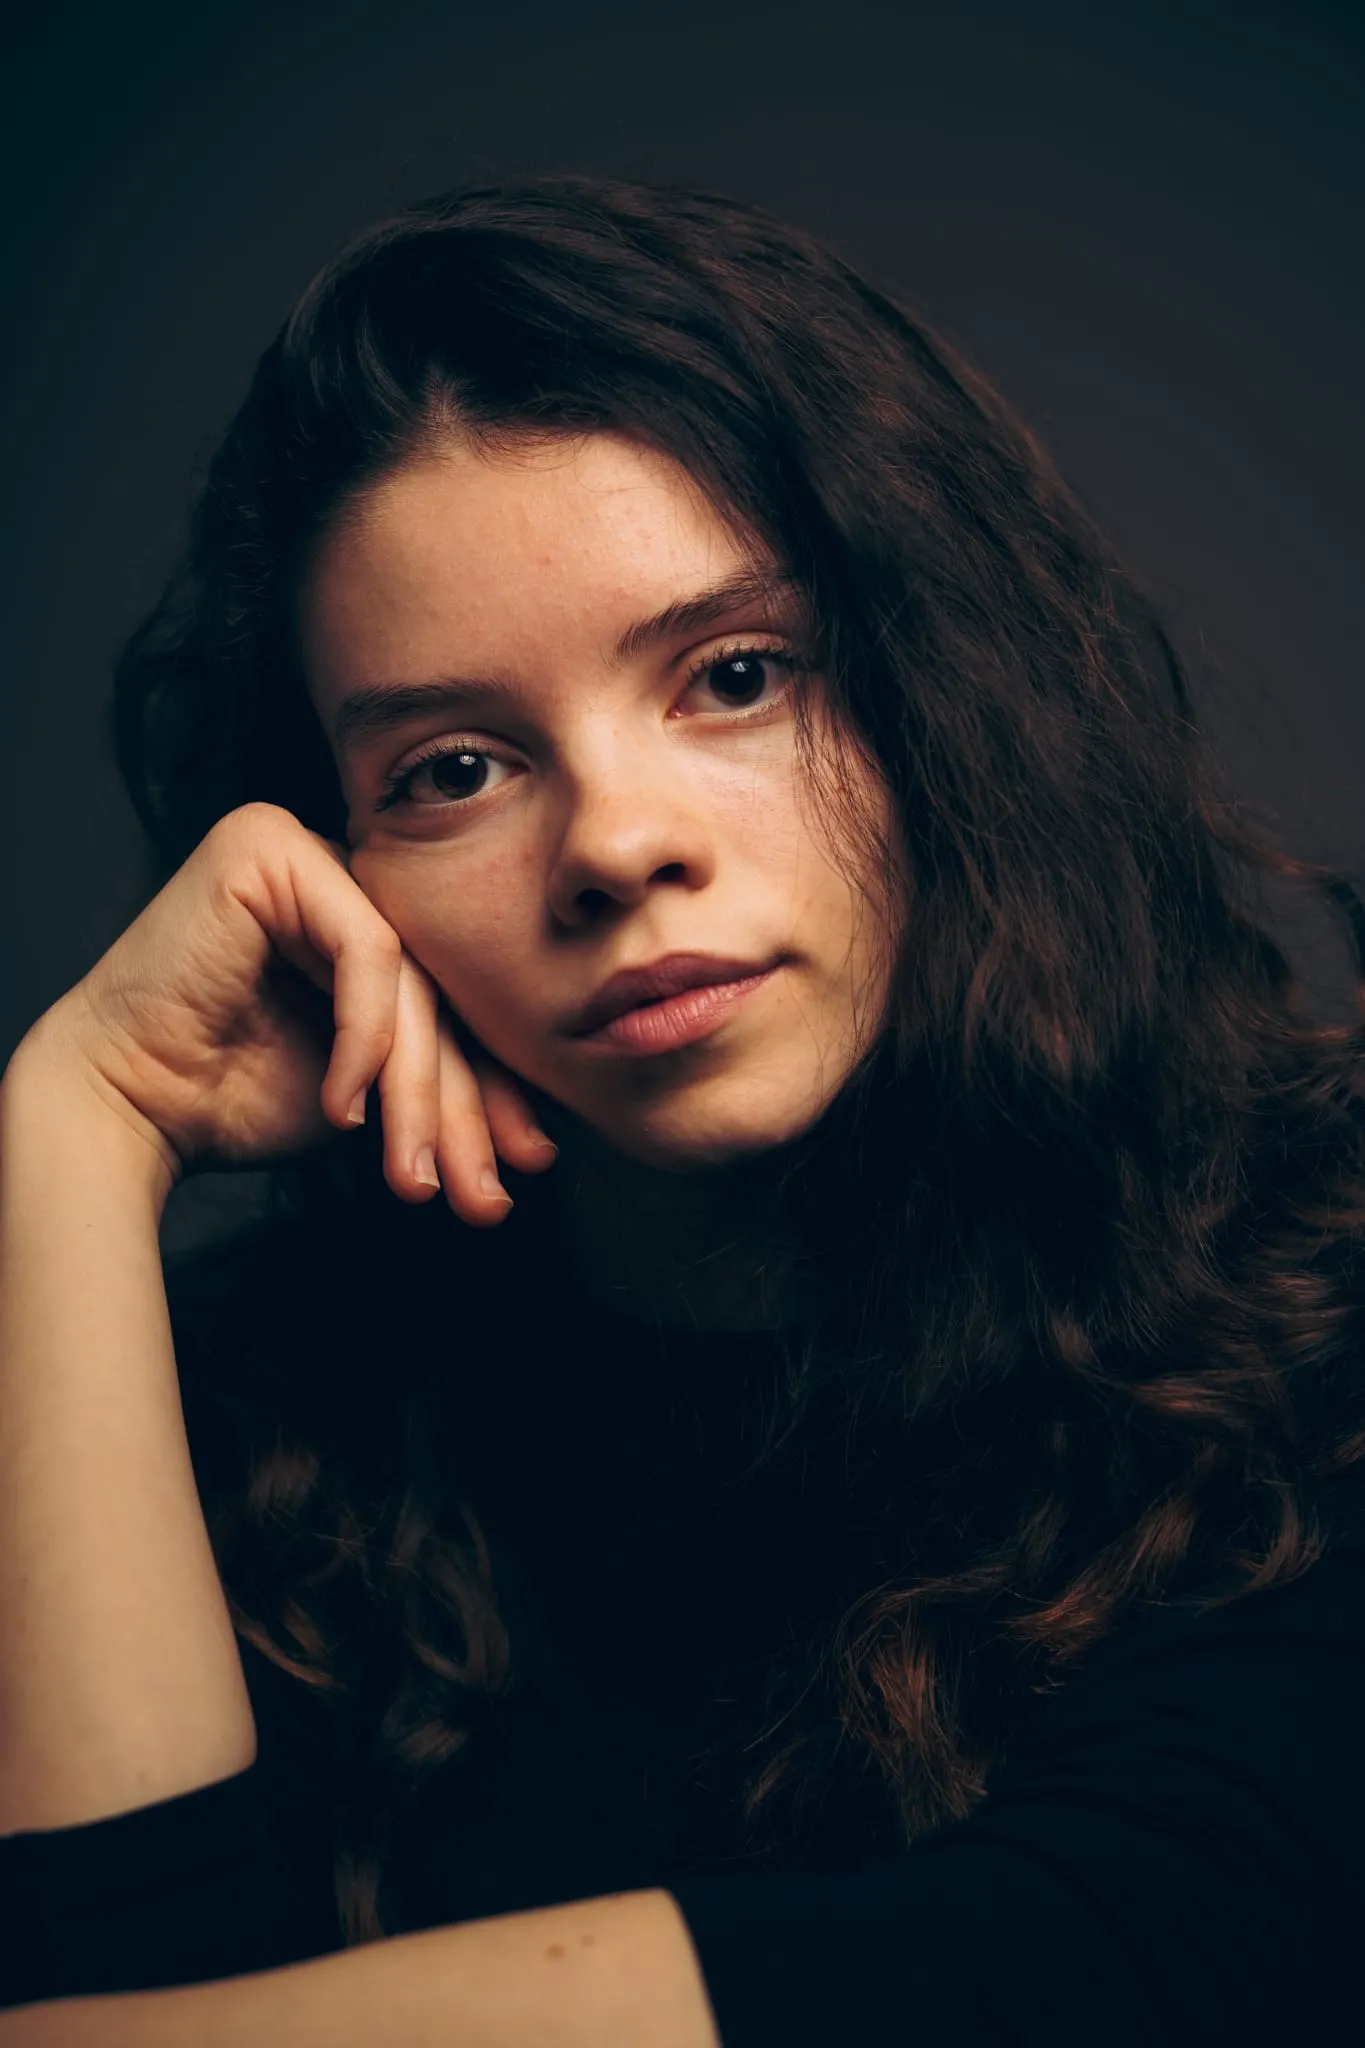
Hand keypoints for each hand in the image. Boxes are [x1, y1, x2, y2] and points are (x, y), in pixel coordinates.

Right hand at [31, 801, 552, 1224]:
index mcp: (361, 921)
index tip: (524, 1167)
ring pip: (411, 981)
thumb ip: (438, 1080)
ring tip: (413, 1176)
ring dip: (419, 1093)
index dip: (490, 1089)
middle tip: (483, 1193)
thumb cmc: (230, 1099)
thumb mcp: (368, 1092)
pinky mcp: (271, 847)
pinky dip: (365, 1037)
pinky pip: (367, 950)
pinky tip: (345, 1108)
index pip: (450, 1001)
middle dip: (465, 1106)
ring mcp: (304, 849)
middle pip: (437, 992)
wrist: (127, 1109)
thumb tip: (542, 1138)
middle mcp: (338, 873)